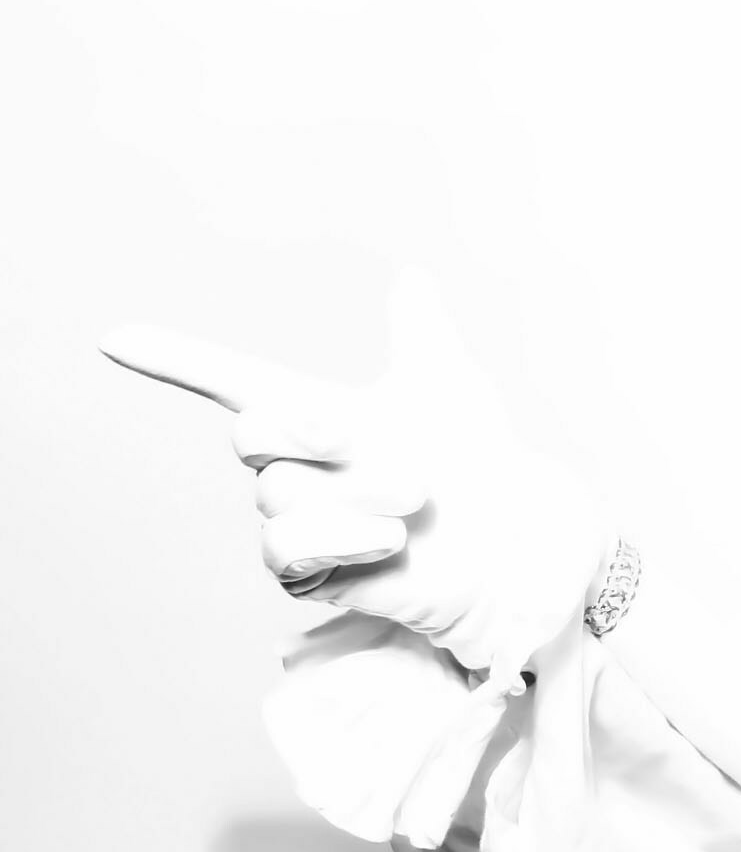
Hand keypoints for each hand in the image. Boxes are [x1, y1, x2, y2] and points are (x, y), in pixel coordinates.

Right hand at [103, 271, 611, 683]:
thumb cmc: (480, 464)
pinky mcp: (308, 575)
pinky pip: (289, 550)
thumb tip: (413, 276)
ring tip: (416, 502)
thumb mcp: (449, 388)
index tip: (113, 337)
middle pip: (253, 434)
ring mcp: (296, 521)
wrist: (515, 539)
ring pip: (281, 495)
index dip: (173, 359)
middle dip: (312, 430)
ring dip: (357, 491)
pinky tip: (392, 539)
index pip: (226, 380)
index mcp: (314, 414)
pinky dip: (344, 538)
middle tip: (374, 441)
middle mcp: (293, 465)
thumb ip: (420, 332)